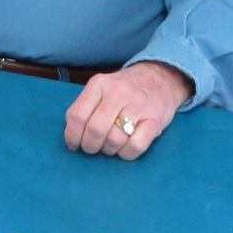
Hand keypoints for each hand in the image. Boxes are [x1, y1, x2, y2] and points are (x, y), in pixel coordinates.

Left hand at [63, 61, 191, 160]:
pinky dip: (126, 153)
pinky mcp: (155, 121)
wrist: (161, 78)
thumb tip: (72, 137)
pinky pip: (134, 147)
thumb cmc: (125, 89)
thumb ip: (86, 107)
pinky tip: (126, 147)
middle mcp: (118, 92)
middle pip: (95, 130)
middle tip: (93, 147)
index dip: (72, 136)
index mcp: (99, 84)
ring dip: (109, 150)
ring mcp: (138, 106)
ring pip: (114, 140)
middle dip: (90, 146)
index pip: (77, 115)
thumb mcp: (102, 88)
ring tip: (111, 144)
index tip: (74, 145)